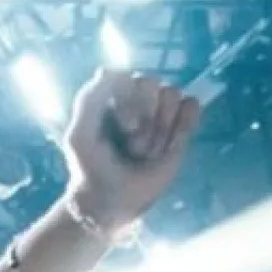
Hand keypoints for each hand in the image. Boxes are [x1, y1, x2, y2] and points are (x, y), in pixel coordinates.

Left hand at [63, 70, 201, 228]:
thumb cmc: (91, 168)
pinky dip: (182, 126)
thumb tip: (105, 70)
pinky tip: (170, 146)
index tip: (124, 128)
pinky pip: (191, 105)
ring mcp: (158, 110)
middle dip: (145, 118)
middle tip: (134, 147)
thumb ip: (88, 102)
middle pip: (151, 82)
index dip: (129, 100)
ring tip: (147, 152)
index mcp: (109, 94)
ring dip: (161, 127)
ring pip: (172, 93)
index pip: (126, 75)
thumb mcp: (79, 137)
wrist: (113, 201)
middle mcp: (134, 96)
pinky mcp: (180, 126)